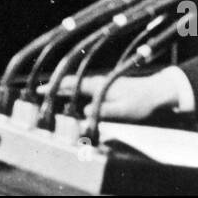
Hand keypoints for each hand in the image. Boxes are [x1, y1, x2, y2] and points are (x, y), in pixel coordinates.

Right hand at [52, 69, 182, 120]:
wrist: (160, 92)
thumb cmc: (142, 102)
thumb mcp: (123, 111)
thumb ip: (102, 112)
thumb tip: (81, 115)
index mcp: (99, 85)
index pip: (71, 84)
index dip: (53, 87)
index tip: (37, 88)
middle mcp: (99, 82)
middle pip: (72, 83)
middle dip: (55, 87)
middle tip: (39, 91)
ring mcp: (104, 84)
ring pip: (79, 85)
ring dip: (66, 89)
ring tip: (54, 94)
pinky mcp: (109, 88)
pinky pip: (86, 89)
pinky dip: (77, 91)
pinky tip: (76, 98)